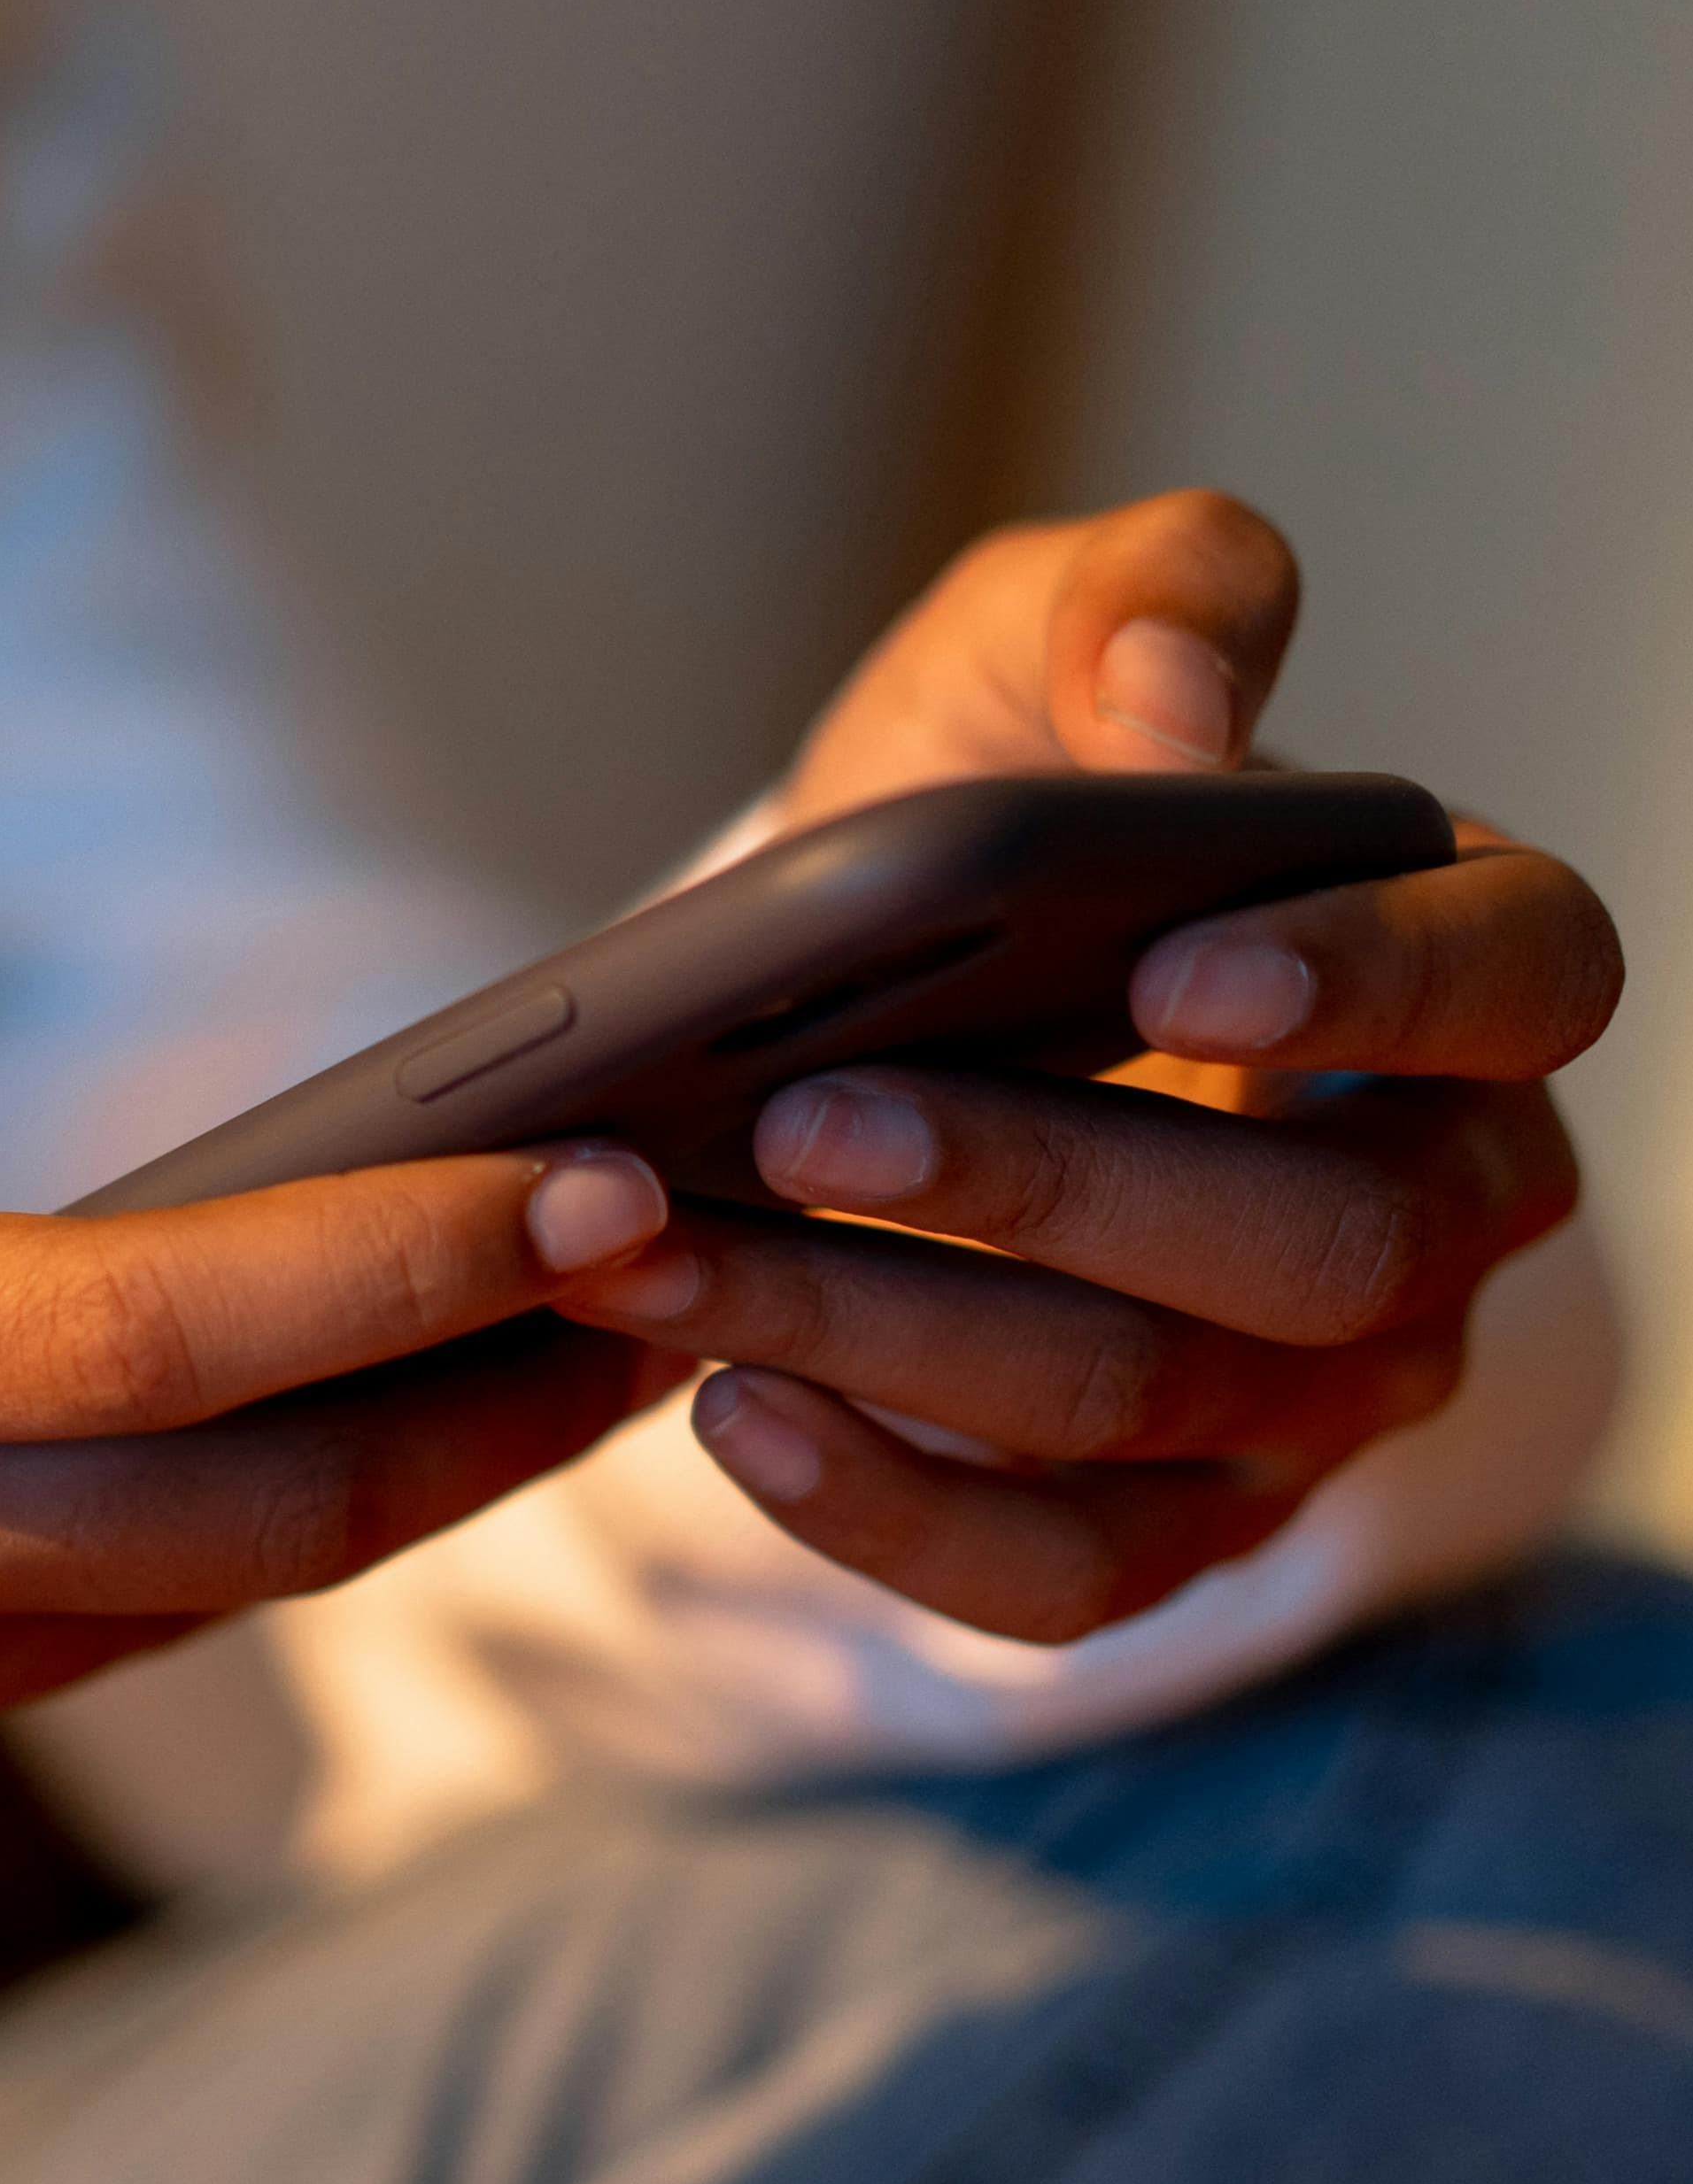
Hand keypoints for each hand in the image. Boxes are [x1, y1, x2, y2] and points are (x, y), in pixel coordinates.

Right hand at [0, 969, 668, 1960]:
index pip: (162, 1322)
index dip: (404, 1263)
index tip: (599, 1196)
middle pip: (255, 1527)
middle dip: (492, 1414)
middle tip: (665, 1301)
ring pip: (142, 1617)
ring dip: (329, 1502)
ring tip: (467, 1380)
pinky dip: (39, 1581)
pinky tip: (30, 1501)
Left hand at [555, 489, 1622, 1641]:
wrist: (871, 998)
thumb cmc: (999, 813)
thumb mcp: (1037, 649)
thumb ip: (1141, 606)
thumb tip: (1172, 714)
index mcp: (1456, 973)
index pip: (1518, 980)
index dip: (1368, 982)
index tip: (1168, 965)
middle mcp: (1431, 1208)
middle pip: (1313, 1248)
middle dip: (1037, 1188)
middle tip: (798, 1119)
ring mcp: (1315, 1396)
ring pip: (1146, 1408)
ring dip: (884, 1336)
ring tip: (665, 1251)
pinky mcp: (1171, 1524)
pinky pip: (1066, 1577)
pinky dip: (888, 1512)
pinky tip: (731, 1412)